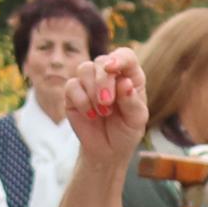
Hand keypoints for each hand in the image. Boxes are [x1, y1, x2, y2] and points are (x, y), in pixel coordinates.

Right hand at [69, 47, 149, 165]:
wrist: (107, 150)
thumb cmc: (126, 131)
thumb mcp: (136, 120)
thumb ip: (132, 102)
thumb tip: (124, 83)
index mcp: (129, 76)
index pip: (125, 56)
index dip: (118, 59)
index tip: (112, 69)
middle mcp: (109, 75)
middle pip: (101, 61)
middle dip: (103, 81)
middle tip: (107, 103)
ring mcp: (89, 82)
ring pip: (84, 69)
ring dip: (92, 92)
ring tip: (103, 112)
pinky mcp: (73, 93)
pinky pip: (71, 86)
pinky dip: (81, 101)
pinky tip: (91, 115)